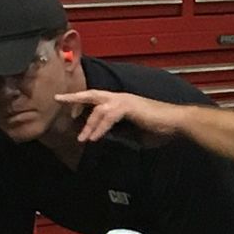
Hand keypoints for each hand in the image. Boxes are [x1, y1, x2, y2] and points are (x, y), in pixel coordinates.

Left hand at [56, 88, 189, 144]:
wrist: (176, 122)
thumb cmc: (160, 127)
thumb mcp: (135, 130)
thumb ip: (121, 130)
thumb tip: (109, 137)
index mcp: (121, 101)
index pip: (97, 98)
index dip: (82, 101)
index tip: (69, 107)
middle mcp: (120, 97)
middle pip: (92, 94)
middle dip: (74, 97)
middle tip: (58, 99)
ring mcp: (124, 100)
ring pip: (98, 109)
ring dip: (89, 125)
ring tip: (82, 138)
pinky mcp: (128, 107)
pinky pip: (108, 117)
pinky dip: (100, 128)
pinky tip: (95, 137)